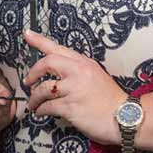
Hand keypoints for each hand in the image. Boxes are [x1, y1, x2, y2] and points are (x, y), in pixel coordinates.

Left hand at [23, 30, 126, 144]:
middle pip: (47, 63)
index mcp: (83, 63)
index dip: (39, 41)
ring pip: (43, 88)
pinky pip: (48, 106)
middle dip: (33, 72)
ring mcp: (74, 90)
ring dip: (34, 97)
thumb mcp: (95, 76)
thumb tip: (56, 72)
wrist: (125, 118)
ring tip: (33, 103)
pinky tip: (41, 112)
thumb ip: (77, 70)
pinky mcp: (71, 107)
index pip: (57, 48)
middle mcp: (78, 72)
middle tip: (28, 81)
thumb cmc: (109, 99)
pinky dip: (40, 109)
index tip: (27, 34)